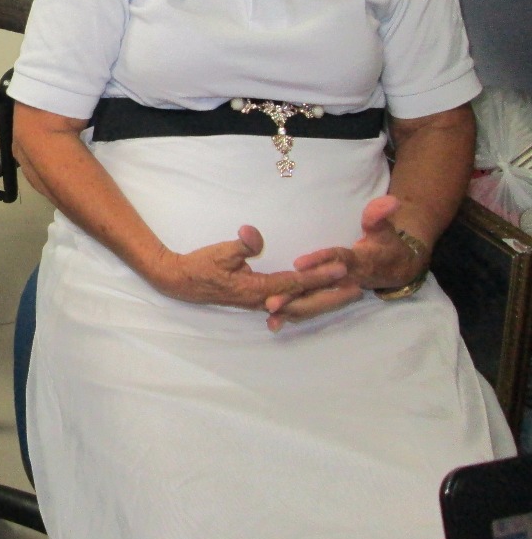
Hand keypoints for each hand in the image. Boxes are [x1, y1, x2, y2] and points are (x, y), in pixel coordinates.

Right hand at [147, 225, 346, 310]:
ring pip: (298, 305)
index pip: (294, 282)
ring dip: (323, 298)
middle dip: (331, 295)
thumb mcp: (219, 251)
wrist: (181, 282)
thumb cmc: (200, 266)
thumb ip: (240, 244)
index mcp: (256, 289)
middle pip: (303, 301)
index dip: (318, 275)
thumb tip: (253, 233)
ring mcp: (259, 302)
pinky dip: (307, 301)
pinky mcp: (257, 300)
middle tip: (357, 287)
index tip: (340, 269)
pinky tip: (318, 300)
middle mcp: (261, 300)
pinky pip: (288, 304)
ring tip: (345, 292)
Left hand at [264, 196, 420, 330]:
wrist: (396, 270)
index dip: (320, 261)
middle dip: (296, 296)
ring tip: (269, 313)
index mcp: (357, 261)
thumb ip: (379, 215)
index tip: (298, 263)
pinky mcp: (331, 297)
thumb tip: (390, 201)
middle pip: (319, 289)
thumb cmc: (385, 245)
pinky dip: (294, 316)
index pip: (337, 259)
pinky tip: (273, 324)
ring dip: (292, 308)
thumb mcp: (384, 229)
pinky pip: (311, 308)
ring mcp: (337, 291)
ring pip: (313, 302)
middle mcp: (345, 280)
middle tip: (272, 302)